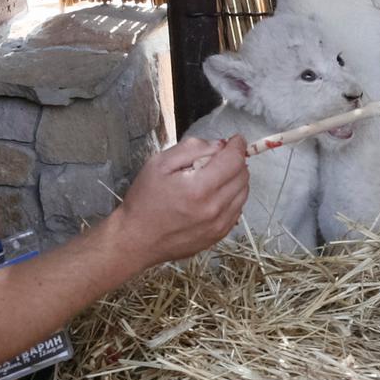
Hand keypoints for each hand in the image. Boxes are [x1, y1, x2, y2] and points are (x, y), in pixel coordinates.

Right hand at [115, 135, 249, 269]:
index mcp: (199, 188)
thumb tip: (220, 145)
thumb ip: (193, 148)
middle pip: (243, 175)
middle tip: (218, 158)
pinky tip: (214, 195)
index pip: (234, 160)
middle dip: (235, 161)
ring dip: (235, 179)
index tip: (235, 140)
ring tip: (215, 177)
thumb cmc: (144, 200)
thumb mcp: (160, 163)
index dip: (237, 145)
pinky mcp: (218, 235)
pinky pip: (237, 209)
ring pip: (243, 192)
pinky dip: (232, 197)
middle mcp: (214, 208)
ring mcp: (219, 225)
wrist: (136, 240)